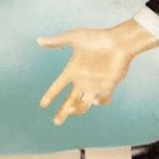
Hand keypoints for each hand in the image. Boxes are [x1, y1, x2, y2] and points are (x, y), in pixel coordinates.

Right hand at [36, 18, 158, 123]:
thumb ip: (57, 41)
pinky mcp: (108, 86)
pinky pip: (103, 99)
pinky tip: (94, 100)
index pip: (58, 86)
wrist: (119, 41)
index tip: (42, 105)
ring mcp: (95, 84)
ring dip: (77, 110)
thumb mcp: (75, 37)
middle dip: (63, 112)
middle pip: (70, 101)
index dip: (50, 95)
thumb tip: (38, 40)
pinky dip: (99, 102)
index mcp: (73, 70)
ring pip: (84, 104)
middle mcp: (82, 80)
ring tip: (71, 110)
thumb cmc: (97, 37)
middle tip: (56, 121)